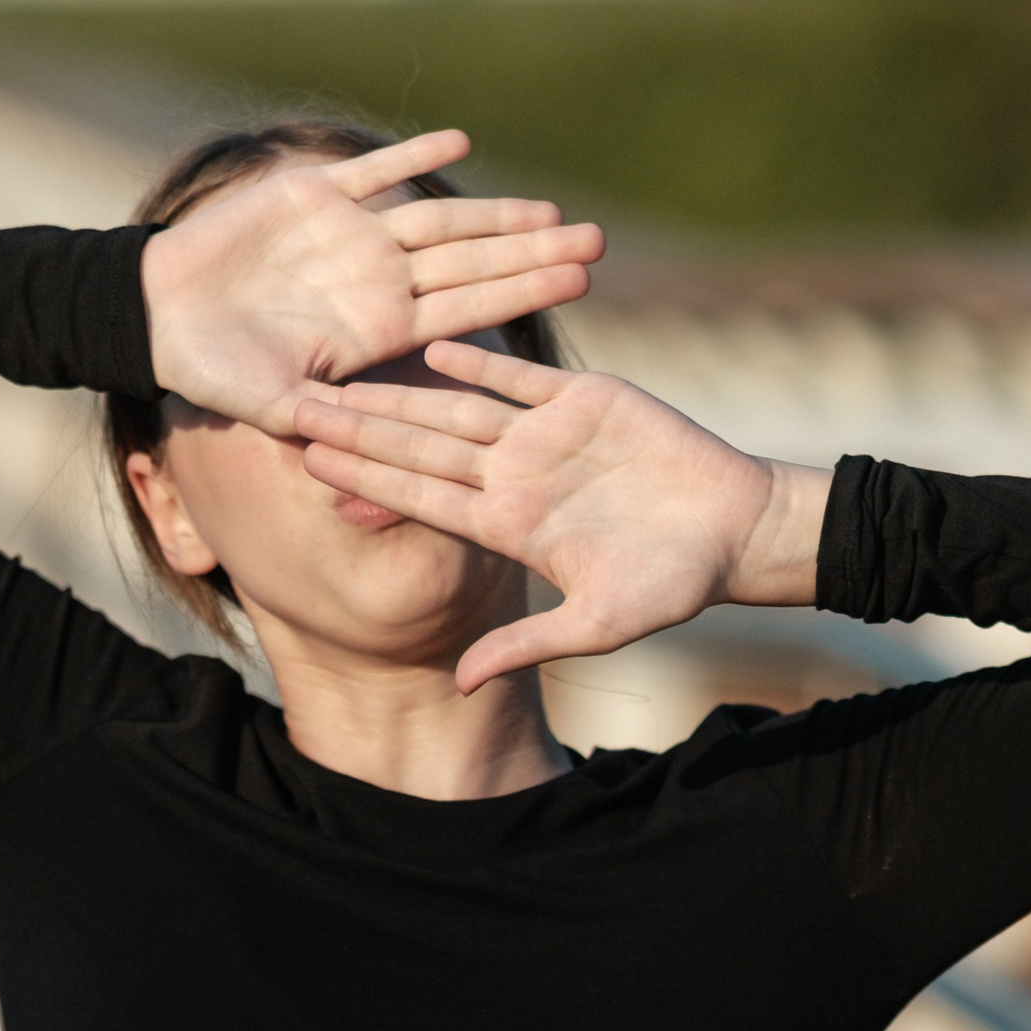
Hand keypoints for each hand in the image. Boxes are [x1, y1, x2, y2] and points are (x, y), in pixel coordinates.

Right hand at [139, 130, 603, 434]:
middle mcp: (378, 277)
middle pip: (472, 263)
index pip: (467, 309)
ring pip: (437, 218)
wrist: (160, 312)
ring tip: (548, 205)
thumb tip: (369, 450)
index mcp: (379, 327)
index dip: (521, 292)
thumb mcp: (273, 403)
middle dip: (533, 251)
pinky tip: (458, 142)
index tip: (578, 282)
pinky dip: (411, 155)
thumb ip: (325, 417)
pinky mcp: (314, 193)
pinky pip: (375, 171)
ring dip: (492, 211)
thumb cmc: (213, 367)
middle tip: (597, 241)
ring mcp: (351, 234)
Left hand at [292, 340, 831, 690]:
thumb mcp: (598, 624)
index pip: (420, 499)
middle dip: (359, 431)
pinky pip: (521, 376)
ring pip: (457, 407)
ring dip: (401, 392)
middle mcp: (514, 476)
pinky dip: (481, 359)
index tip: (309, 468)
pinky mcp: (584, 398)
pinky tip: (433, 346)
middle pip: (420, 448)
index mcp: (508, 527)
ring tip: (344, 376)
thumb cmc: (673, 584)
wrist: (736, 530)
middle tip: (294, 408)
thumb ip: (526, 645)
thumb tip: (460, 685)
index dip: (366, 483)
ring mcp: (544, 435)